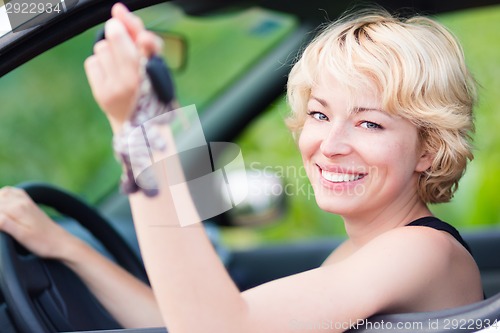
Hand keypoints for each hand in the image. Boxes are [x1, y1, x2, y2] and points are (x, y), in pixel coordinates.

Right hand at [0, 187, 77, 259]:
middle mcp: (21, 201)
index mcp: (17, 208)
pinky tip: (2, 204)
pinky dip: (3, 195)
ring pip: (3, 193)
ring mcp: (26, 201)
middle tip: (1, 225)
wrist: (61, 242)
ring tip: (1, 216)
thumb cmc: (42, 242)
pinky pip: (13, 192)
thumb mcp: (21, 236)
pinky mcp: (29, 203)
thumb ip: (4, 223)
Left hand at [84, 3, 162, 131]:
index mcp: (155, 73)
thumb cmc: (151, 90)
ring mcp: (116, 88)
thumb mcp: (156, 65)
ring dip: (109, 51)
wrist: (141, 125)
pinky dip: (99, 63)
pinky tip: (110, 74)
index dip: (133, 28)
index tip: (119, 12)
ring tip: (119, 65)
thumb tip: (118, 10)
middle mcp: (135, 81)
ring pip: (102, 48)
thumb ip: (141, 38)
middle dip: (115, 30)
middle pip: (116, 38)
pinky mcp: (101, 93)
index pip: (146, 43)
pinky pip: (92, 62)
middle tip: (117, 30)